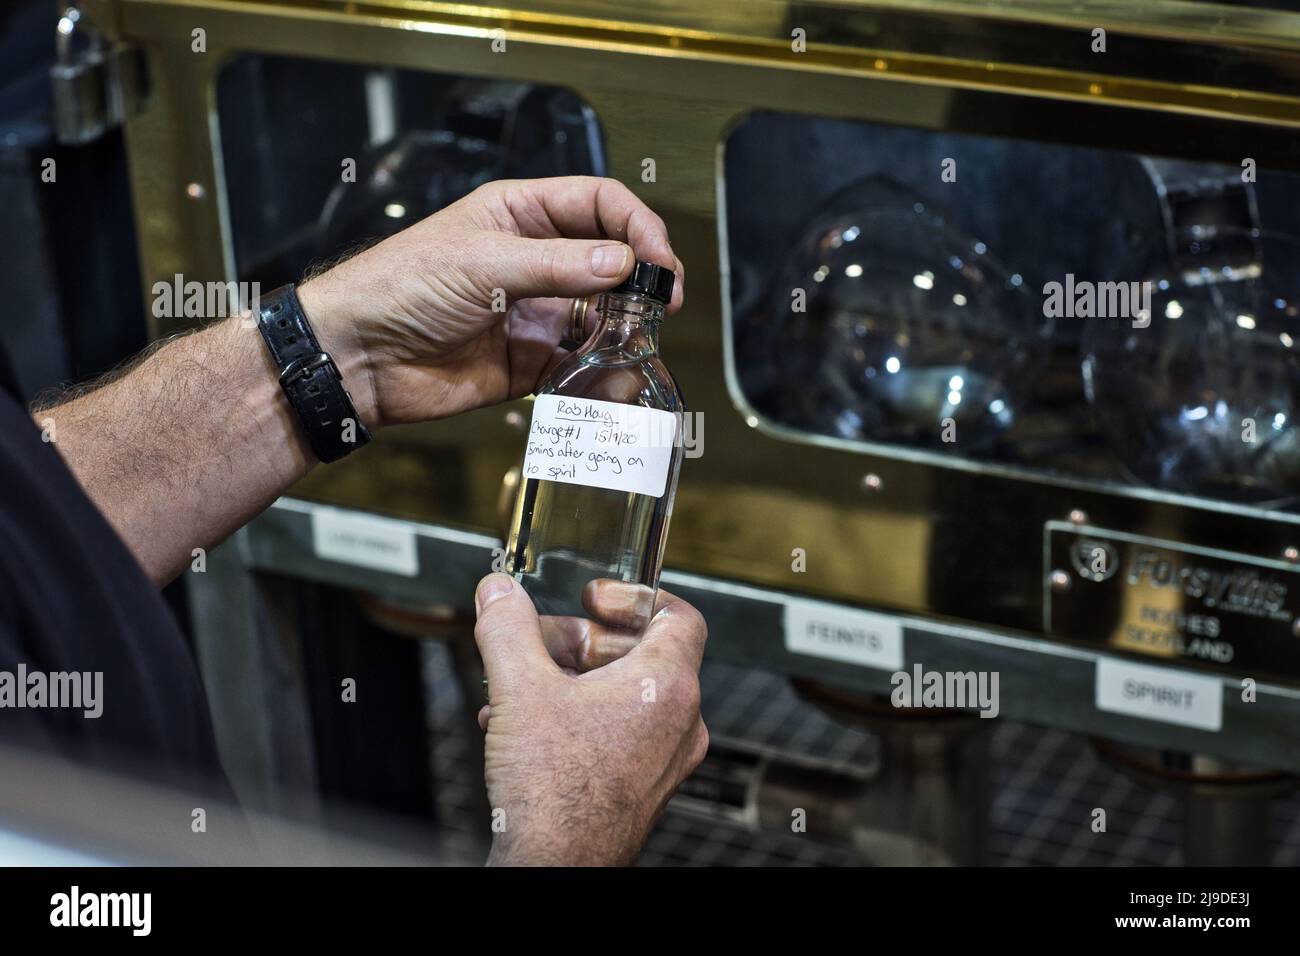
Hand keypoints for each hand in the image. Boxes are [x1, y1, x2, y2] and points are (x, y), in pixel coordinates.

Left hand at [298, 176, 683, 428]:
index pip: (600, 203)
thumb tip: (624, 263)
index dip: (637, 225)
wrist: (358, 358)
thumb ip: (556, 265)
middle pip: (613, 258)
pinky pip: (582, 364)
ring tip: (642, 341)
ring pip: (605, 314)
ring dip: (629, 327)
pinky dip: (605, 371)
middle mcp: (536, 260)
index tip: (658, 260)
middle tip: (664, 303)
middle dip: (644, 277)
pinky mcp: (532, 361)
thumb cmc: (400, 288)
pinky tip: (614, 376)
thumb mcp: (481, 263)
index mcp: (521, 214)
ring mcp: (536, 311)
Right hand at [472, 572, 708, 865]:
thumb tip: (498, 593)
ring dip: (570, 681)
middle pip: (641, 654)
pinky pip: (617, 733)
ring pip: (623, 696)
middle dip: (581, 643)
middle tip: (540, 644)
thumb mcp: (519, 689)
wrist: (555, 867)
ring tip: (520, 688)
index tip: (593, 598)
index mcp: (668, 687)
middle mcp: (680, 723)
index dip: (633, 597)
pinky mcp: (643, 788)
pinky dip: (577, 717)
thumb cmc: (554, 793)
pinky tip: (524, 727)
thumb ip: (508, 628)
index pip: (679, 616)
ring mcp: (665, 760)